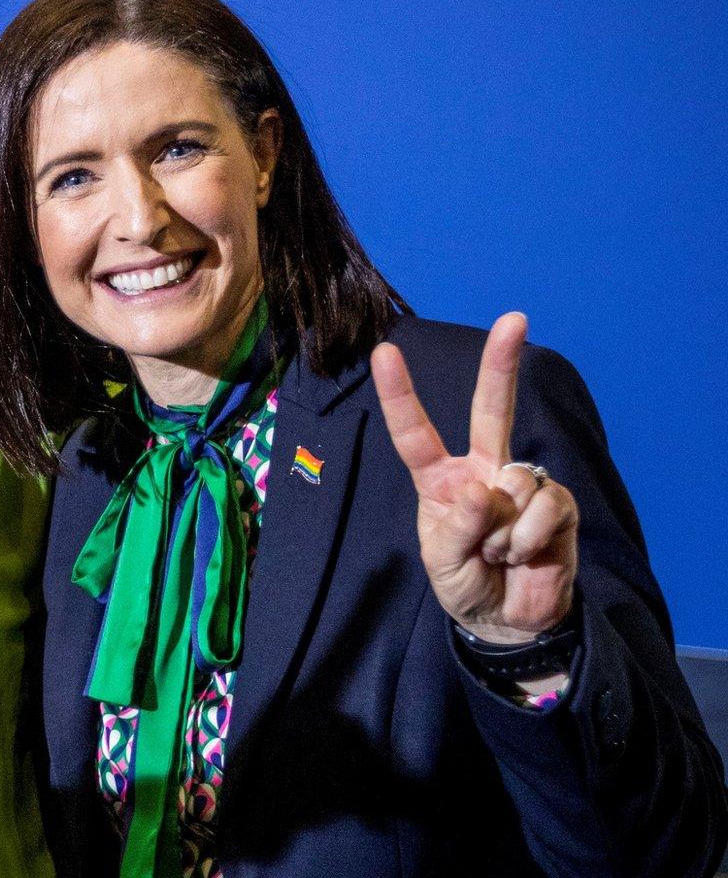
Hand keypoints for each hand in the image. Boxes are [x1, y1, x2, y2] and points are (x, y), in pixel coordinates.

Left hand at [372, 313, 578, 644]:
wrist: (509, 621)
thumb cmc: (465, 585)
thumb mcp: (441, 563)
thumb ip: (455, 529)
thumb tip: (484, 491)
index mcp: (441, 480)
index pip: (415, 433)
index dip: (400, 394)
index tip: (384, 351)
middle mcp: (482, 471)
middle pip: (493, 411)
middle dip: (502, 364)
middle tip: (515, 319)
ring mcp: (521, 485)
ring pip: (513, 483)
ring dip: (501, 533)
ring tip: (498, 555)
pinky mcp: (557, 505)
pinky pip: (542, 508)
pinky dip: (527, 540)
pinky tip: (525, 556)